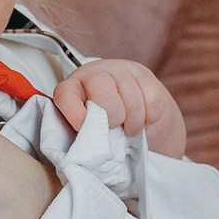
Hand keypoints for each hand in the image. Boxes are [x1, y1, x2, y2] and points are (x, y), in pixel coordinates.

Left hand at [53, 59, 185, 157]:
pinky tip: (143, 118)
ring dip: (134, 121)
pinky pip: (151, 98)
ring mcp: (120, 70)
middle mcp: (95, 73)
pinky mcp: (143, 74)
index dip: (73, 111)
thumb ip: (85, 132)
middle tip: (115, 127)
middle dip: (112, 115)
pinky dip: (150, 116)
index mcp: (73, 88)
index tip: (82, 127)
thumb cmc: (104, 123)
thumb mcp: (89, 128)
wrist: (132, 110)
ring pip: (131, 95)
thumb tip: (89, 148)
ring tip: (130, 129)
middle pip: (102, 88)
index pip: (66, 94)